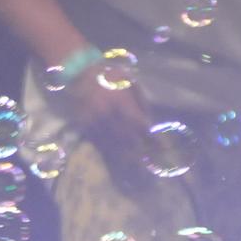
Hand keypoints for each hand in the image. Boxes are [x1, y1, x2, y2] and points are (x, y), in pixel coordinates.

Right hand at [58, 69, 157, 194]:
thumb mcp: (129, 81)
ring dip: (126, 157)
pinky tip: (118, 160)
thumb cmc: (109, 76)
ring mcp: (96, 122)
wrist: (79, 72)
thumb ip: (141, 102)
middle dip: (140, 152)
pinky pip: (100, 143)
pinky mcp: (85, 127)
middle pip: (128, 139)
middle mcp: (109, 114)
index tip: (161, 149)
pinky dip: (110, 153)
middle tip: (150, 164)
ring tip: (137, 169)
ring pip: (113, 144)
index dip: (151, 138)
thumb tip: (149, 123)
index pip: (140, 125)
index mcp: (122, 101)